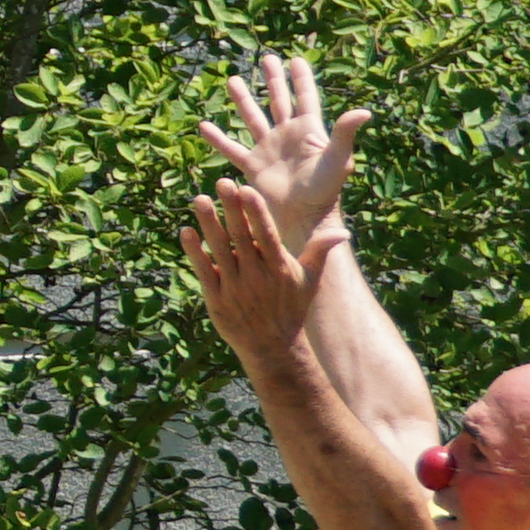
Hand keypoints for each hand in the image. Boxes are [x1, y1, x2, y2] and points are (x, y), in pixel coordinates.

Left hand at [181, 175, 322, 369]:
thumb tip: (343, 233)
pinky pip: (204, 272)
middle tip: (221, 182)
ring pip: (219, 251)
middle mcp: (257, 276)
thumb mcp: (310, 280)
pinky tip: (186, 232)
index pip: (266, 234)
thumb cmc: (291, 308)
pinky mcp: (216, 300)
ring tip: (200, 199)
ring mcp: (235, 288)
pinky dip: (194, 253)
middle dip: (231, 209)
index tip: (246, 188)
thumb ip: (319, 252)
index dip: (256, 212)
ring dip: (208, 224)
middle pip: (241, 237)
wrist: (272, 347)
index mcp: (279, 267)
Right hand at [199, 51, 364, 250]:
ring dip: (243, 99)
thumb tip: (364, 111)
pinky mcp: (253, 166)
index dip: (300, 78)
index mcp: (308, 130)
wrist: (302, 218)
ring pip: (253, 118)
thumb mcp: (338, 159)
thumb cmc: (325, 191)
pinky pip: (232, 148)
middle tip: (267, 58)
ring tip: (233, 80)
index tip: (295, 59)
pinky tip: (204, 126)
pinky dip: (218, 138)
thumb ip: (345, 133)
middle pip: (278, 100)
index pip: (305, 97)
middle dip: (273, 79)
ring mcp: (268, 149)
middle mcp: (287, 136)